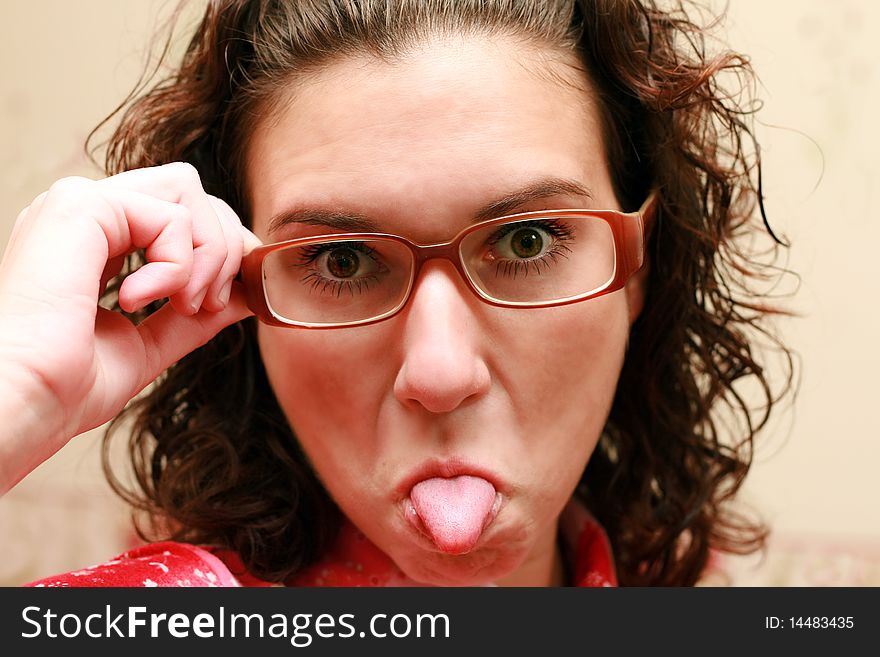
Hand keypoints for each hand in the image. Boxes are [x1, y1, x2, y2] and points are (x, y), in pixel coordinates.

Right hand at [0, 162, 259, 492]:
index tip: (218, 303)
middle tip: (206, 304)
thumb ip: (193, 313)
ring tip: (181, 304)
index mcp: (94, 240)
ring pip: (188, 191)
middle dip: (221, 247)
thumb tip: (244, 293)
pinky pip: (171, 215)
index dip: (217, 248)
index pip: (178, 212)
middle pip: (191, 192)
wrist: (26, 401)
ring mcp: (79, 204)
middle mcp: (86, 215)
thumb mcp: (149, 342)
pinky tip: (141, 300)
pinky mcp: (80, 206)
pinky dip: (179, 263)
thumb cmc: (67, 385)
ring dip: (206, 254)